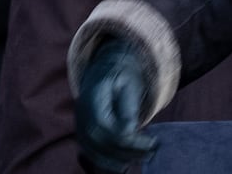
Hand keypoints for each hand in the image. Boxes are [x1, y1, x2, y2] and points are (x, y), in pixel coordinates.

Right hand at [75, 39, 158, 173]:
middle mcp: (81, 111)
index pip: (104, 124)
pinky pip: (91, 154)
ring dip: (118, 160)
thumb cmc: (121, 76)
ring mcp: (79, 123)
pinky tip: (126, 162)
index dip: (127, 138)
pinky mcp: (83, 133)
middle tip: (151, 152)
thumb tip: (130, 131)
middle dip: (126, 152)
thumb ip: (128, 107)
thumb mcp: (130, 83)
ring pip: (93, 151)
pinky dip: (107, 162)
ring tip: (143, 157)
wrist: (105, 69)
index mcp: (92, 95)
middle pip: (98, 140)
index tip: (151, 140)